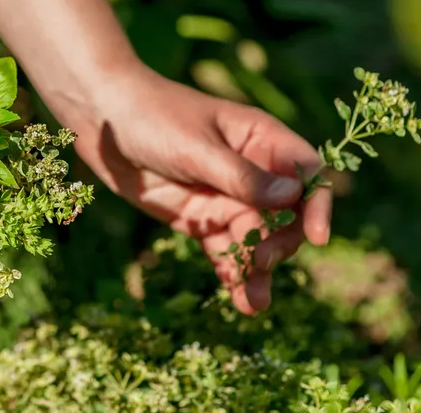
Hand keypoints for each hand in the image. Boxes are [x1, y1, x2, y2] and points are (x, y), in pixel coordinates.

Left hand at [67, 66, 331, 314]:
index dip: (317, 205)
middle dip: (279, 242)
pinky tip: (238, 299)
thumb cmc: (154, 116)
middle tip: (259, 261)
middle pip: (286, 216)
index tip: (317, 237)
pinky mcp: (199, 219)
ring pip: (255, 239)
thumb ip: (241, 176)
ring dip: (258, 270)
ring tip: (254, 303)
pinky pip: (224, 250)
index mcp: (261, 139)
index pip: (306, 173)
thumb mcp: (197, 147)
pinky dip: (233, 273)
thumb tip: (292, 198)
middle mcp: (251, 171)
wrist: (102, 119)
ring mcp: (225, 197)